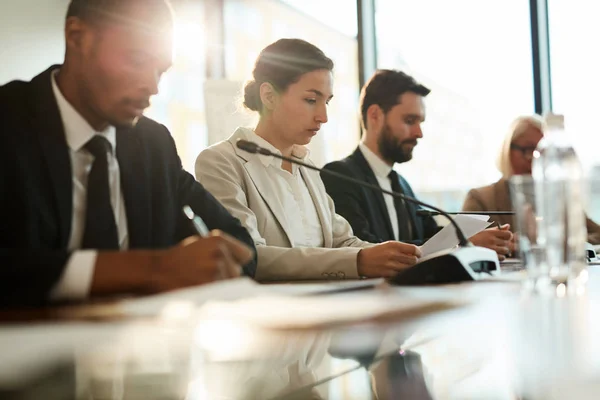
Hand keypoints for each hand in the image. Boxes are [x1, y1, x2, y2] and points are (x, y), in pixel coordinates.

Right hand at [92, 230, 253, 295]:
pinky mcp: (209, 286)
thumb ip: (221, 251)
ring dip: (218, 288)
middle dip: (226, 277)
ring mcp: (215, 270)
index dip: (237, 262)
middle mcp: (220, 252)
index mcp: (219, 239)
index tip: (232, 266)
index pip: (245, 255)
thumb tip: (240, 265)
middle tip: (208, 278)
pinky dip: (212, 296)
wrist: (155, 270)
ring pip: (229, 286)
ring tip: (199, 284)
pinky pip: (220, 295)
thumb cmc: (177, 260)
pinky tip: (198, 291)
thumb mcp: (200, 246)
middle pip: (238, 273)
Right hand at [357, 241, 421, 277]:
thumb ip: (401, 248)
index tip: (419, 255)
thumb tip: (415, 252)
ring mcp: (390, 265)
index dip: (418, 253)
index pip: (413, 249)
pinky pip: (400, 275)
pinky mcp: (387, 273)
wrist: (361, 260)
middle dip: (414, 261)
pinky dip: (401, 274)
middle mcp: (392, 254)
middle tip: (412, 262)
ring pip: (408, 268)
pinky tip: (398, 271)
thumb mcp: (387, 246)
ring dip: (409, 268)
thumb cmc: (375, 253)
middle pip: (413, 260)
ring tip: (405, 267)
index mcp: (393, 245)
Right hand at [470, 225, 512, 260]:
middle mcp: (492, 240)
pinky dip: (500, 257)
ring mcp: (491, 249)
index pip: (508, 234)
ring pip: (506, 250)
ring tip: (497, 249)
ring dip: (503, 250)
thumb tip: (507, 226)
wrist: (462, 245)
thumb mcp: (484, 230)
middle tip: (499, 244)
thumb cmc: (472, 238)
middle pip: (508, 243)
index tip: (505, 237)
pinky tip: (495, 254)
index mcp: (491, 233)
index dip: (508, 236)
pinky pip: (502, 257)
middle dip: (505, 244)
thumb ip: (497, 229)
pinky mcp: (490, 256)